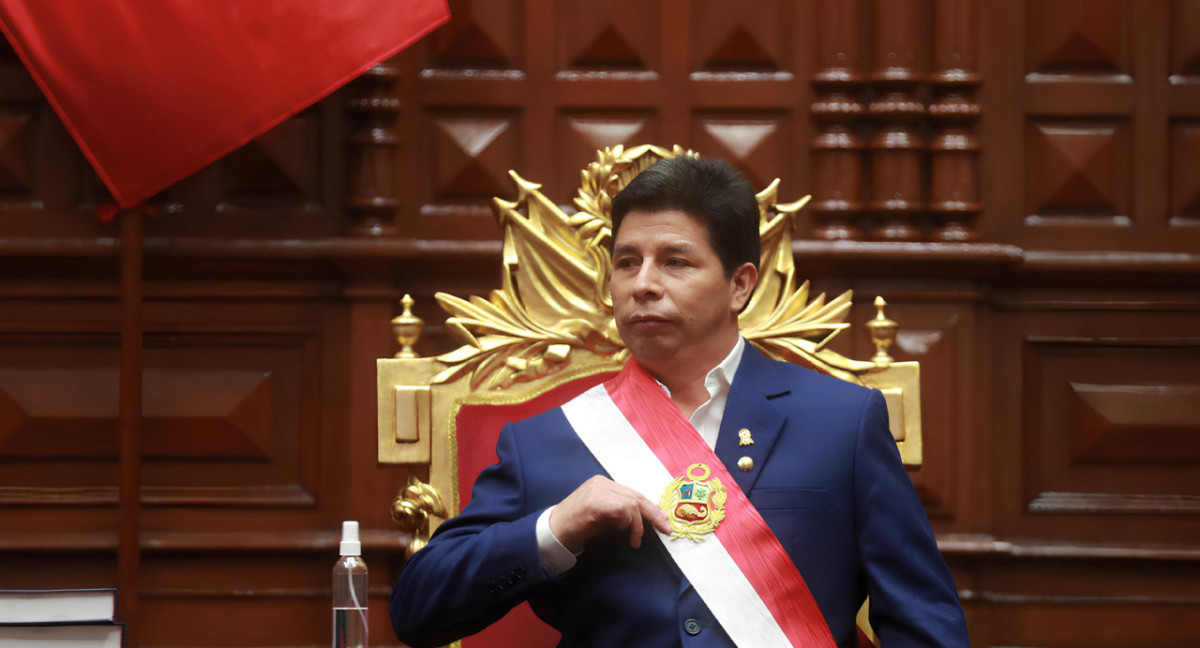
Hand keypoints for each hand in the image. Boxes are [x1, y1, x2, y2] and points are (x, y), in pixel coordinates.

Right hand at [549, 476, 671, 550]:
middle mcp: (601, 483)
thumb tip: (645, 519)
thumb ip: (620, 512)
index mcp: (603, 483)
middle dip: (653, 514)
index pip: (633, 494)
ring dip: (637, 525)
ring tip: (634, 539)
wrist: (554, 531)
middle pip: (636, 496)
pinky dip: (626, 523)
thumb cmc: (578, 526)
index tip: (664, 520)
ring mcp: (597, 491)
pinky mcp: (594, 502)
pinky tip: (621, 532)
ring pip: (631, 504)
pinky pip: (621, 510)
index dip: (651, 507)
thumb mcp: (603, 515)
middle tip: (665, 528)